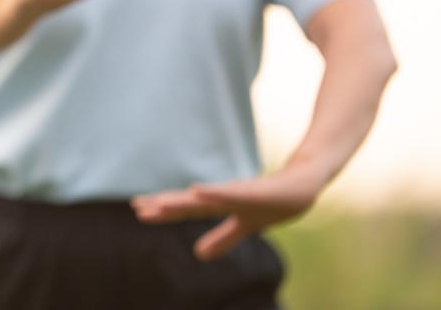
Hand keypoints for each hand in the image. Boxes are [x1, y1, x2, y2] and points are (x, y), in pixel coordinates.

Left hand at [131, 167, 323, 260]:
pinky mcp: (255, 192)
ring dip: (183, 200)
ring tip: (159, 203)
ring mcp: (238, 193)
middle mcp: (223, 196)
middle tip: (136, 205)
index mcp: (219, 204)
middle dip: (163, 203)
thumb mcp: (244, 226)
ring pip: (206, 198)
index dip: (162, 210)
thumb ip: (221, 238)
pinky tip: (196, 190)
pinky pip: (232, 193)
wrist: (303, 185)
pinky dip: (214, 192)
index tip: (138, 210)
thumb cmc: (271, 202)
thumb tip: (198, 254)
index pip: (185, 208)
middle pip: (188, 201)